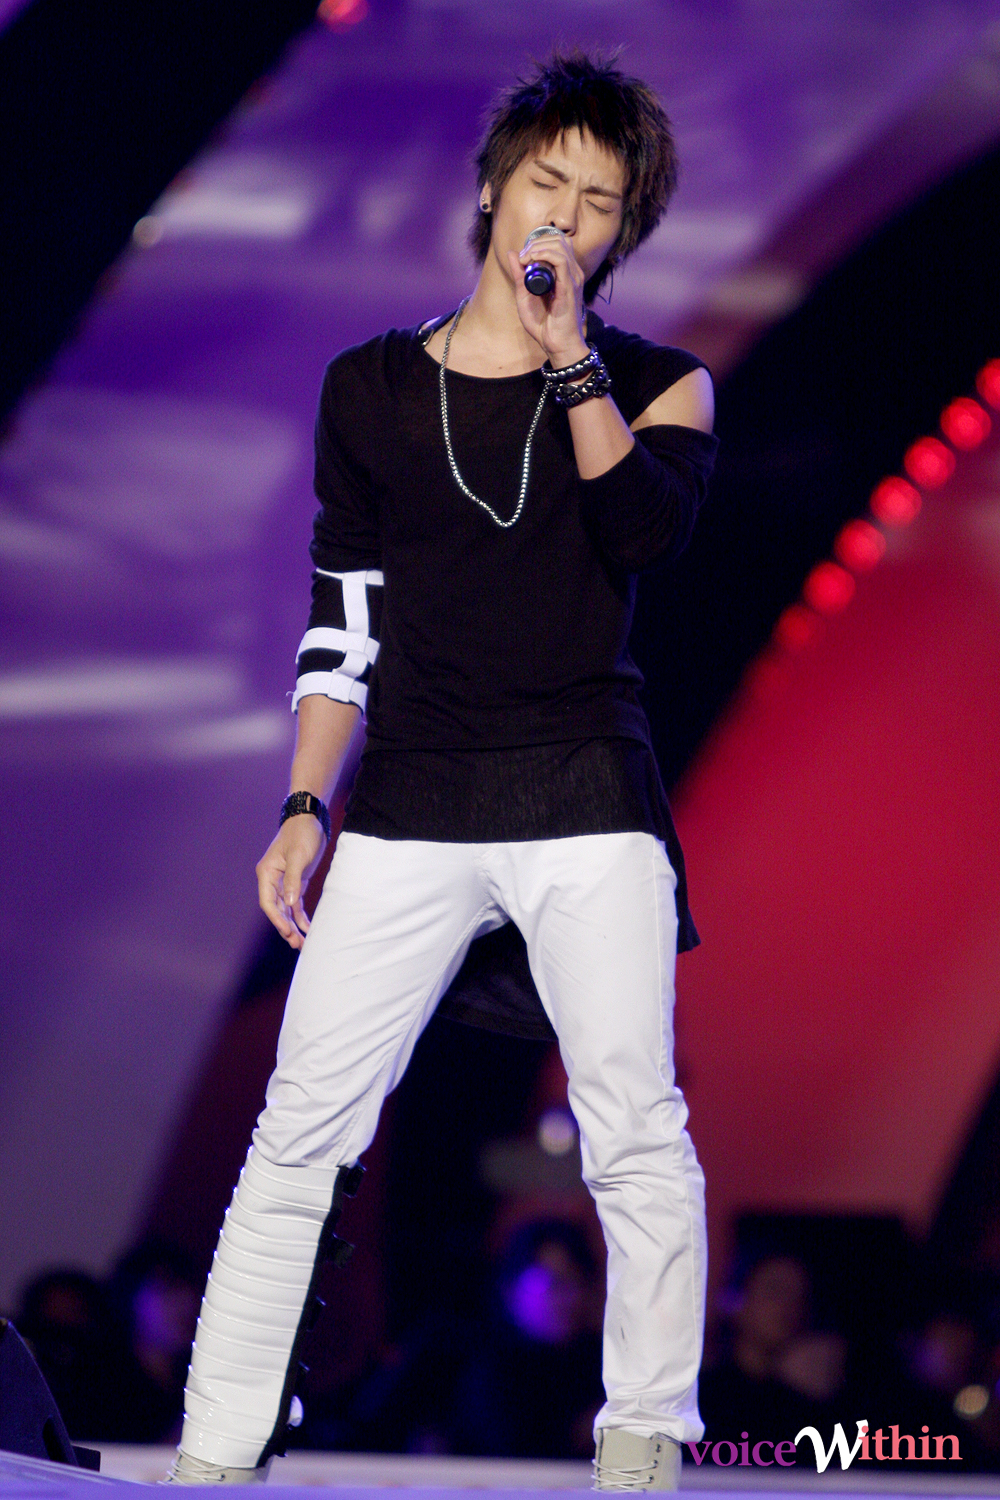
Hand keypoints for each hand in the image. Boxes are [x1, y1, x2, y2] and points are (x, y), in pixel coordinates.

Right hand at [256, 815, 325, 948]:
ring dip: (292, 925)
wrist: (310, 819)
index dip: (276, 918)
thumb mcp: (298, 856)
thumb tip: (289, 904)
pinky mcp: (295, 881)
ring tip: (301, 943)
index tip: (287, 930)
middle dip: (285, 927)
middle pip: (276, 909)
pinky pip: (295, 903)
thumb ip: (292, 880)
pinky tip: (307, 928)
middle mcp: (272, 879)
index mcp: (266, 873)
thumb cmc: (301, 833)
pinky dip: (300, 916)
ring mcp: (283, 881)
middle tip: (296, 944)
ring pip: (286, 909)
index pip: (268, 901)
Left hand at [508, 235, 588, 366]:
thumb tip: (512, 253)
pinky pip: (560, 260)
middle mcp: (571, 272)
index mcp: (564, 273)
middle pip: (558, 239)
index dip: (537, 242)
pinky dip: (544, 254)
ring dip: (538, 247)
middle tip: (522, 257)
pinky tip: (532, 261)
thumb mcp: (524, 296)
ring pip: (560, 245)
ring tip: (525, 259)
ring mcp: (573, 278)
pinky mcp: (569, 286)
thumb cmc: (544, 325)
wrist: (556, 344)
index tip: (522, 256)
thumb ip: (519, 275)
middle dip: (536, 242)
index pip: (556, 242)